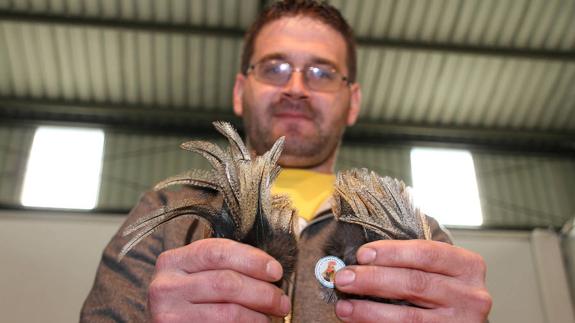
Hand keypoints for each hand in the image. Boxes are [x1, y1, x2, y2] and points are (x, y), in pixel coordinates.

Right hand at [148, 238, 289, 322]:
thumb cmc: (190, 298)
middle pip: (226, 283)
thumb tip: (270, 269)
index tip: (276, 270)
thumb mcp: (199, 274)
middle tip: (281, 300)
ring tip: (271, 316)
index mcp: (173, 261)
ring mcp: (169, 314)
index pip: (217, 251)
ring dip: (257, 315)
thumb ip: (224, 266)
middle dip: (262, 292)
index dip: (252, 259)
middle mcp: (166, 286)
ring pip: (228, 312)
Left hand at [334, 240, 491, 322]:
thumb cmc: (441, 287)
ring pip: (409, 317)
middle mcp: (471, 296)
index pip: (426, 254)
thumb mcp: (436, 269)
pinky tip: (359, 320)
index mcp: (468, 266)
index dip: (392, 253)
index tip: (362, 254)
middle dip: (373, 279)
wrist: (459, 319)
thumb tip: (361, 258)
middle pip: (415, 284)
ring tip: (344, 306)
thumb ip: (410, 261)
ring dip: (369, 311)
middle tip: (344, 277)